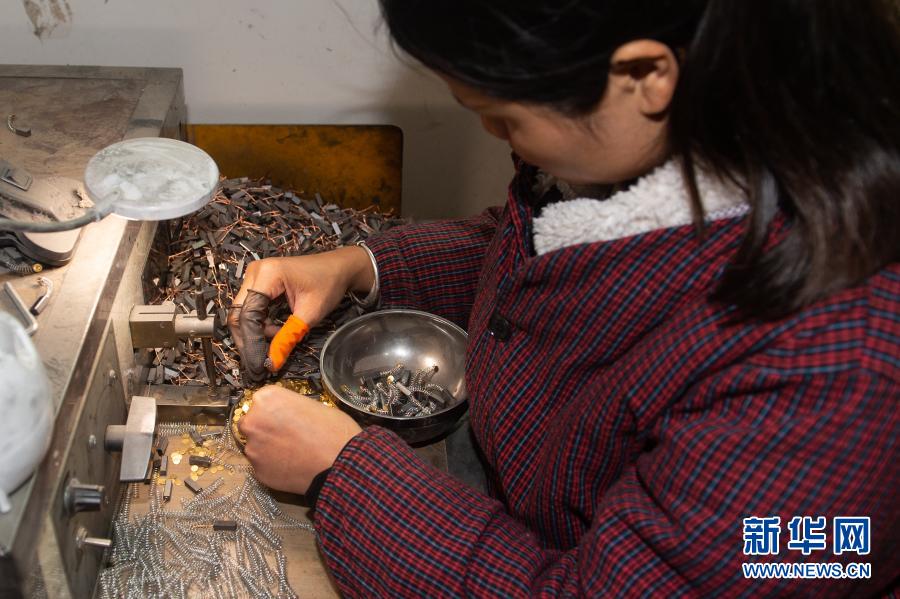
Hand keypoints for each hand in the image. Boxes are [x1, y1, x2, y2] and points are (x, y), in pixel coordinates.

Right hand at [228, 246, 374, 383]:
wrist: (338, 268)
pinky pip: (250, 309)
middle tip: (259, 365)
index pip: (248, 315)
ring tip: (274, 346)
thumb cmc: (328, 285)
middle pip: (239, 314)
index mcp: (267, 274)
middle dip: (248, 341)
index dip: (251, 343)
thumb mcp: (310, 314)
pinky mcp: (258, 283)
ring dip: (254, 334)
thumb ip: (287, 338)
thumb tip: (272, 363)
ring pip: (242, 313)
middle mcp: (254, 272)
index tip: (258, 366)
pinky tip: (276, 332)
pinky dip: (259, 325)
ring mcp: (254, 276)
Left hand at [238, 385, 361, 493]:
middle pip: (251, 423)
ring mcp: (253, 449)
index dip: (274, 410)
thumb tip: (288, 416)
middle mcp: (253, 421)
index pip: (261, 402)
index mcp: (266, 399)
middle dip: (265, 429)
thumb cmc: (334, 430)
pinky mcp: (257, 471)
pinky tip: (292, 466)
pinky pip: (263, 466)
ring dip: (268, 449)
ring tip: (292, 454)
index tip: (284, 418)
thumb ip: (290, 408)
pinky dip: (273, 467)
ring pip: (256, 447)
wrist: (341, 463)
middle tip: (286, 436)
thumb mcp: (313, 405)